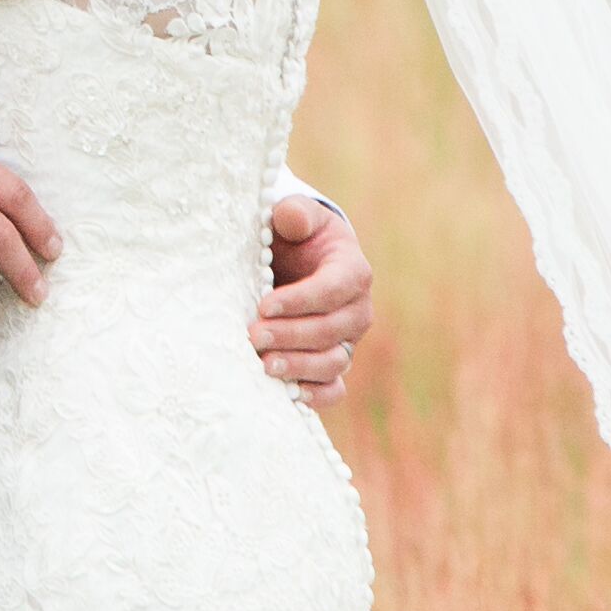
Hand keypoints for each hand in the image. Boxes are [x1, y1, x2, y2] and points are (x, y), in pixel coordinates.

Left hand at [254, 196, 373, 405]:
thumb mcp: (294, 217)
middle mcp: (357, 310)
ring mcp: (347, 341)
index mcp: (353, 271)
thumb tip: (290, 219)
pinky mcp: (334, 363)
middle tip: (253, 335)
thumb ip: (294, 214)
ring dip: (299, 366)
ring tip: (263, 365)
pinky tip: (289, 394)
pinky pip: (334, 388)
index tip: (264, 305)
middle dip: (291, 334)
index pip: (334, 289)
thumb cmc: (294, 238)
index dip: (301, 300)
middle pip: (330, 329)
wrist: (296, 264)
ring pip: (333, 362)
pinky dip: (316, 396)